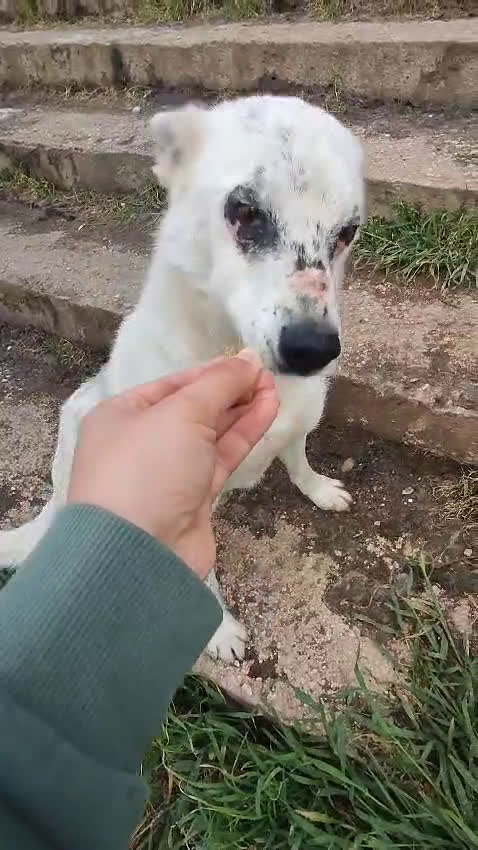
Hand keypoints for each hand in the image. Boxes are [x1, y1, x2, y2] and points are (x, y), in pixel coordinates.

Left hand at [68, 350, 278, 577]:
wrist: (140, 553)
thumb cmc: (148, 468)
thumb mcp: (181, 413)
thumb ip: (219, 383)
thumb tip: (247, 359)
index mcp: (122, 415)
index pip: (173, 384)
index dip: (213, 372)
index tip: (249, 361)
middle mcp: (141, 442)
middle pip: (193, 408)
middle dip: (230, 391)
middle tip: (268, 375)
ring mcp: (168, 473)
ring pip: (210, 434)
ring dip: (242, 411)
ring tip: (274, 390)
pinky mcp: (193, 499)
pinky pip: (220, 458)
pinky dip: (243, 436)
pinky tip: (267, 413)